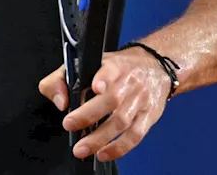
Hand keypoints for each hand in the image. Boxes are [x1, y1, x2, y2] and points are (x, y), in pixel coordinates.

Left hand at [37, 48, 173, 162]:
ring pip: (122, 120)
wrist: (155, 66)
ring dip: (101, 138)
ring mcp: (140, 101)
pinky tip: (103, 153)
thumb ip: (64, 79)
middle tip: (70, 125)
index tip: (95, 87)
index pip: (110, 71)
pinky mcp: (148, 116)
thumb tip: (60, 101)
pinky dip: (119, 148)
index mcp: (114, 67)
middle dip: (89, 114)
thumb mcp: (89, 62)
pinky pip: (135, 135)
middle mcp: (129, 83)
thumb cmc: (119, 68)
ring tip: (82, 148)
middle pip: (112, 99)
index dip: (103, 78)